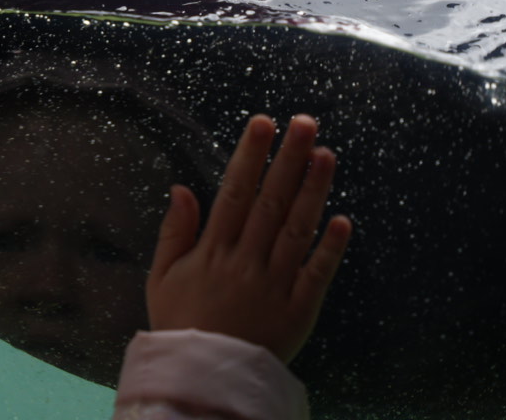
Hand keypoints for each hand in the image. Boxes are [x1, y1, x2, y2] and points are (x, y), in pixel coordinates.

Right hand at [146, 114, 351, 363]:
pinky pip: (317, 275)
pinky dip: (331, 248)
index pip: (235, 191)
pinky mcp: (299, 310)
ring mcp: (275, 284)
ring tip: (327, 155)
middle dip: (289, 159)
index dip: (250, 155)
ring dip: (314, 191)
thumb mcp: (161, 277)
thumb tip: (182, 188)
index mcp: (213, 250)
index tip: (263, 123)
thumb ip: (174, 232)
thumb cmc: (180, 324)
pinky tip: (343, 220)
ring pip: (298, 230)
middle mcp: (246, 261)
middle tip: (306, 123)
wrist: (203, 381)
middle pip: (272, 202)